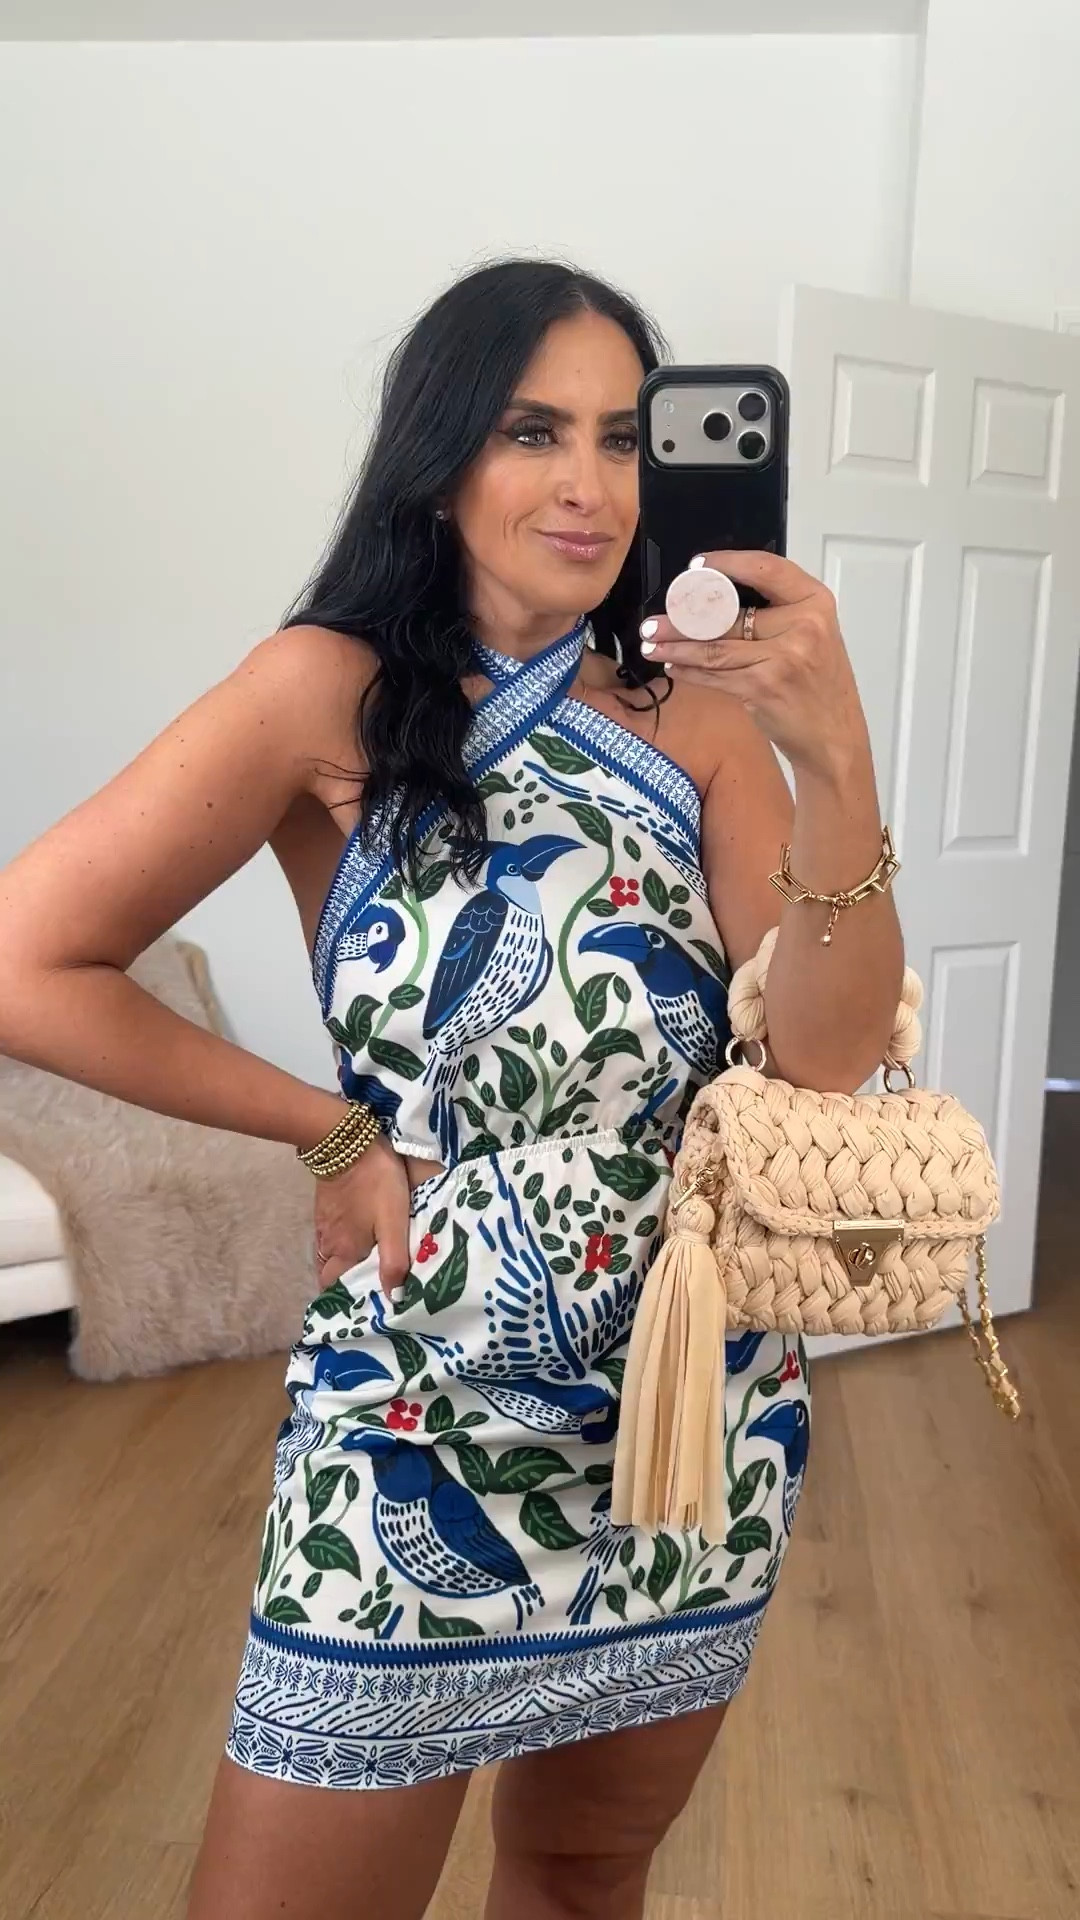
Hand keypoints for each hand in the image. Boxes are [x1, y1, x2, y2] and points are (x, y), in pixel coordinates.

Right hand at [312, 1135, 410, 1300]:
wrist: (347, 1141)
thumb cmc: (375, 1184)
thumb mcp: (393, 1222)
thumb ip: (394, 1261)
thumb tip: (393, 1298)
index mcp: (344, 1252)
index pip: (335, 1289)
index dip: (348, 1298)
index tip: (368, 1300)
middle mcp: (328, 1244)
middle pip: (331, 1273)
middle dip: (348, 1281)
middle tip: (374, 1281)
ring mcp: (324, 1224)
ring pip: (331, 1254)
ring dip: (346, 1261)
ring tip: (372, 1260)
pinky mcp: (325, 1207)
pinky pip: (332, 1235)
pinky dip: (344, 1242)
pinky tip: (362, 1234)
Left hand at [640, 550, 870, 780]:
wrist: (835, 737)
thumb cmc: (820, 687)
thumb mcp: (814, 637)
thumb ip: (778, 614)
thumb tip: (715, 602)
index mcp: (815, 602)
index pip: (766, 569)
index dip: (727, 563)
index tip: (696, 566)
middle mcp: (803, 625)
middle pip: (729, 613)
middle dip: (684, 618)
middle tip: (654, 621)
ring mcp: (783, 656)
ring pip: (714, 646)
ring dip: (676, 646)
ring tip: (651, 642)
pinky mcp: (762, 686)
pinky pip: (714, 674)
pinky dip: (689, 671)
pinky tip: (673, 666)